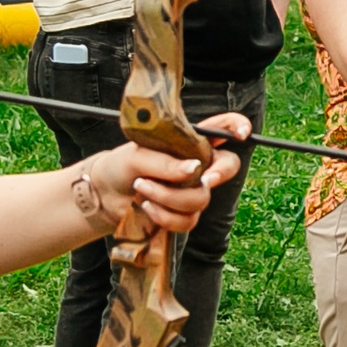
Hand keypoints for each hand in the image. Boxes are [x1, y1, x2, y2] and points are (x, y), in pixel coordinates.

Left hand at [84, 136, 242, 232]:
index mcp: (189, 141)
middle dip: (220, 174)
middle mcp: (196, 165)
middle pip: (229, 166)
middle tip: (204, 179)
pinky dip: (165, 216)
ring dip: (170, 197)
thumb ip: (167, 162)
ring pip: (201, 199)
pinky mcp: (183, 214)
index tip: (242, 133)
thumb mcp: (137, 155)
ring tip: (143, 188)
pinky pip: (188, 220)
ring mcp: (191, 190)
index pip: (223, 127)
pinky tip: (147, 207)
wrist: (103, 195)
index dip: (238, 126)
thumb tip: (194, 170)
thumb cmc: (120, 165)